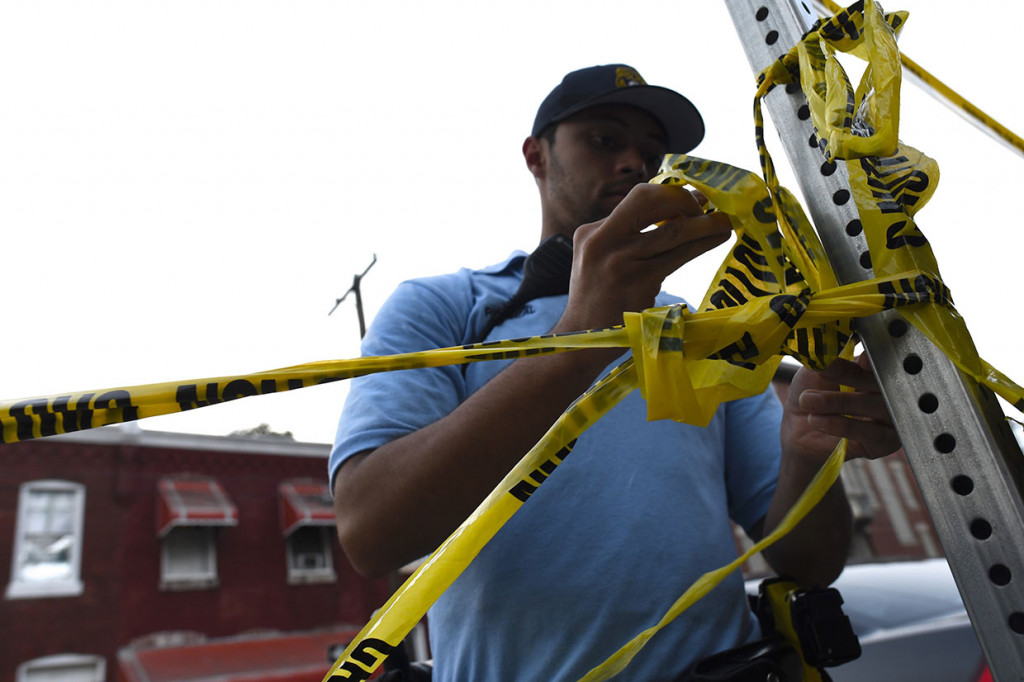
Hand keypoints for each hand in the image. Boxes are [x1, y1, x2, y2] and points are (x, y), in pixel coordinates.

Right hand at [557, 183, 731, 332]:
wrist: (581, 340)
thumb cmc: (596, 303)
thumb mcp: (598, 262)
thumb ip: (623, 239)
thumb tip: (674, 215)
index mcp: (591, 232)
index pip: (637, 198)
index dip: (670, 194)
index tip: (693, 201)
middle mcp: (602, 240)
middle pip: (648, 199)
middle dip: (684, 199)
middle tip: (706, 209)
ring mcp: (620, 260)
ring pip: (672, 229)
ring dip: (705, 223)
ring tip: (725, 222)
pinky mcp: (638, 281)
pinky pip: (678, 255)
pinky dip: (702, 244)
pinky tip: (717, 240)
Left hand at [781, 353, 902, 461]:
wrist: (798, 432)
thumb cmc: (809, 395)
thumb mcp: (813, 370)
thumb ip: (826, 354)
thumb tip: (836, 334)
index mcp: (874, 368)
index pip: (882, 356)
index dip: (874, 353)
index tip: (858, 354)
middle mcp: (890, 390)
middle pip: (880, 379)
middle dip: (849, 374)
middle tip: (821, 371)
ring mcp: (892, 417)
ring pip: (874, 405)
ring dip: (838, 401)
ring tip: (808, 400)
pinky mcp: (885, 443)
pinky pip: (869, 432)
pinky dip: (841, 424)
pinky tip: (817, 419)